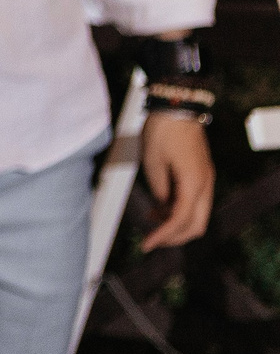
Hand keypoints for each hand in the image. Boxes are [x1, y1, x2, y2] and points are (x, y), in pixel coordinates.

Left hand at [138, 112, 213, 251]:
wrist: (177, 108)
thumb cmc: (163, 131)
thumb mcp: (152, 162)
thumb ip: (159, 189)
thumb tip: (162, 206)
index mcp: (194, 183)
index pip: (180, 220)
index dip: (164, 236)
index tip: (147, 244)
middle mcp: (205, 185)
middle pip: (196, 225)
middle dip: (175, 236)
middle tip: (152, 240)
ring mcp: (206, 180)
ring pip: (197, 215)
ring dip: (176, 223)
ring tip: (151, 221)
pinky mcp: (201, 175)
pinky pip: (194, 201)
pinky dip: (178, 209)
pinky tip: (159, 208)